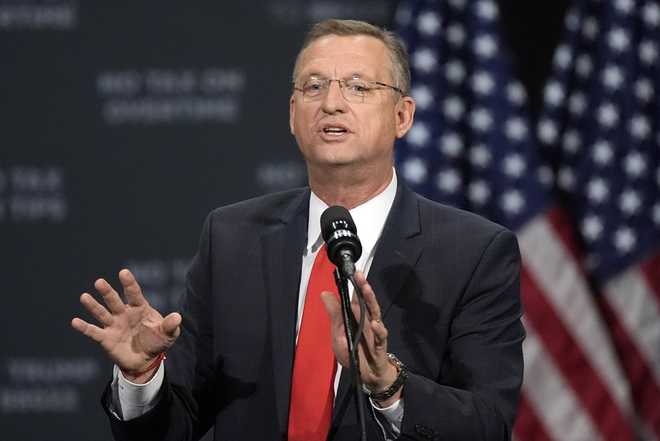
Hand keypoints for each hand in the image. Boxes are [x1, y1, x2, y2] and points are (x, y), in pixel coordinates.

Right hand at [71, 269, 181, 382]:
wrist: (146, 360)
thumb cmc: (157, 341)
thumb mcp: (168, 334)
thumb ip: (171, 325)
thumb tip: (177, 317)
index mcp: (140, 308)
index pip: (134, 293)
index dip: (129, 283)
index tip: (123, 272)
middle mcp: (124, 314)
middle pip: (114, 301)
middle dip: (107, 292)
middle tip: (99, 282)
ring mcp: (114, 325)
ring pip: (102, 313)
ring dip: (93, 306)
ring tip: (84, 296)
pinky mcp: (106, 338)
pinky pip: (94, 332)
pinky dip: (84, 327)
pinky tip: (75, 321)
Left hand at [321, 271, 400, 406]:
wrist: (367, 375)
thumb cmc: (353, 352)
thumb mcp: (338, 334)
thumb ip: (334, 315)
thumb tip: (324, 293)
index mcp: (356, 316)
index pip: (355, 298)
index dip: (354, 285)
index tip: (350, 271)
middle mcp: (367, 320)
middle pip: (366, 301)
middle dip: (363, 287)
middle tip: (358, 274)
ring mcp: (375, 331)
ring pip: (375, 312)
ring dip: (371, 301)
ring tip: (366, 289)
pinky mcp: (380, 344)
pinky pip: (381, 335)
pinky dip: (378, 329)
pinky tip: (374, 323)